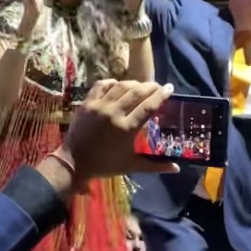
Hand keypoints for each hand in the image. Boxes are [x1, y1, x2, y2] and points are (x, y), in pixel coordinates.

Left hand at [61, 80, 177, 181]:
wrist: (74, 162)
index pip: (148, 106)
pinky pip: (102, 85)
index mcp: (126, 129)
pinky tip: (119, 85)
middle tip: (157, 86)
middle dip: (150, 86)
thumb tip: (177, 168)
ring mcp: (99, 106)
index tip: (169, 88)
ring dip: (134, 83)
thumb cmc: (105, 165)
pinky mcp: (87, 102)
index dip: (160, 95)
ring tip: (142, 85)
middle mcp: (114, 113)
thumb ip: (156, 166)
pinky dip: (113, 82)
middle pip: (136, 92)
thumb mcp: (132, 166)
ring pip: (121, 86)